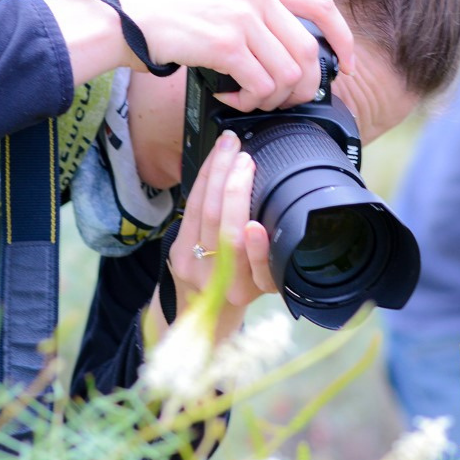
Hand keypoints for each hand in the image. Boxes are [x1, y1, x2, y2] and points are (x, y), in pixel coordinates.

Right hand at [43, 0, 355, 112]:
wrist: (123, 18)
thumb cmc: (167, 14)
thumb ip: (257, 12)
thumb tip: (293, 53)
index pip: (322, 7)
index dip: (343, 41)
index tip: (347, 68)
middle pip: (309, 53)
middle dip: (301, 88)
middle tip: (279, 100)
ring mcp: (242, 16)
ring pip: (288, 75)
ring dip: (271, 98)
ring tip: (245, 97)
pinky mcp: (225, 43)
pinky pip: (260, 86)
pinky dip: (248, 101)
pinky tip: (228, 96)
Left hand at [166, 129, 278, 338]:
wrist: (200, 312)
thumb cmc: (240, 289)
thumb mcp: (265, 282)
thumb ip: (272, 257)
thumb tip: (283, 211)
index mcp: (252, 291)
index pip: (255, 269)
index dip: (256, 249)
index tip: (257, 227)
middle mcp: (222, 283)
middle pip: (225, 233)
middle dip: (234, 189)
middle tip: (245, 158)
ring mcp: (194, 266)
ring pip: (203, 213)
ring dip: (216, 174)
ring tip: (229, 147)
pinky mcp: (176, 251)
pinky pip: (189, 208)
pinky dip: (202, 179)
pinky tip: (212, 161)